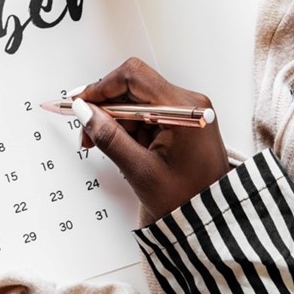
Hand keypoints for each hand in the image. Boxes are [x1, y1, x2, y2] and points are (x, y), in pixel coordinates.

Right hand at [74, 58, 229, 221]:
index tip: (81, 103)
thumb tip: (86, 112)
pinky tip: (127, 148)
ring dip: (117, 121)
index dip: (102, 87)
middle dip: (106, 108)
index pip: (134, 77)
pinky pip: (149, 113)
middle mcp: (189, 103)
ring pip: (139, 101)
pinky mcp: (184, 120)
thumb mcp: (141, 171)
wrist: (211, 217)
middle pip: (135, 87)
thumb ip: (109, 137)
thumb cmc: (188, 198)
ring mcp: (188, 111)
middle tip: (89, 132)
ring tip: (109, 147)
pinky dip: (132, 128)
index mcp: (184, 110)